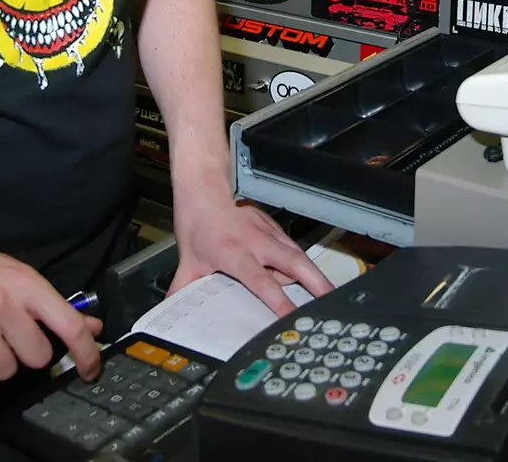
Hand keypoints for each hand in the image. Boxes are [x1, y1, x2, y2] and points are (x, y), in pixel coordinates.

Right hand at [0, 229, 102, 386]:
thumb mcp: (16, 275)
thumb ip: (51, 305)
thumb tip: (91, 327)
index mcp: (25, 284)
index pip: (70, 326)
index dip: (87, 354)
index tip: (91, 370)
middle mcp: (1, 305)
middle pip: (38, 358)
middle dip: (27, 352)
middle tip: (10, 334)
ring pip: (6, 372)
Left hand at [170, 193, 334, 315]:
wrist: (204, 191)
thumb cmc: (197, 225)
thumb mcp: (188, 261)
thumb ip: (184, 289)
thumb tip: (176, 312)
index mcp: (233, 252)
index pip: (260, 280)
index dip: (277, 299)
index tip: (290, 316)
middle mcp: (255, 242)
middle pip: (293, 262)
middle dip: (315, 281)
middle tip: (331, 300)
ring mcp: (268, 232)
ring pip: (298, 254)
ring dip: (315, 274)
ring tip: (331, 295)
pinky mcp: (274, 228)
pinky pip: (292, 248)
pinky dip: (304, 264)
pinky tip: (312, 279)